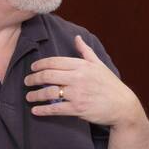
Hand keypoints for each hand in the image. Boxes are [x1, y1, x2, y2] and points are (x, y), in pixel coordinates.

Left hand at [24, 35, 141, 126]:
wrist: (122, 106)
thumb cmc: (110, 85)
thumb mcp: (99, 64)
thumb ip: (85, 51)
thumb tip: (77, 37)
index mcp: (82, 66)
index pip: (55, 62)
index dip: (40, 65)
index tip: (33, 68)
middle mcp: (78, 78)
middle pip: (48, 76)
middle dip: (33, 79)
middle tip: (27, 81)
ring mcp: (77, 94)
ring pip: (49, 92)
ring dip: (35, 95)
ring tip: (28, 96)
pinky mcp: (77, 109)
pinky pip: (56, 109)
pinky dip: (43, 110)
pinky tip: (35, 110)